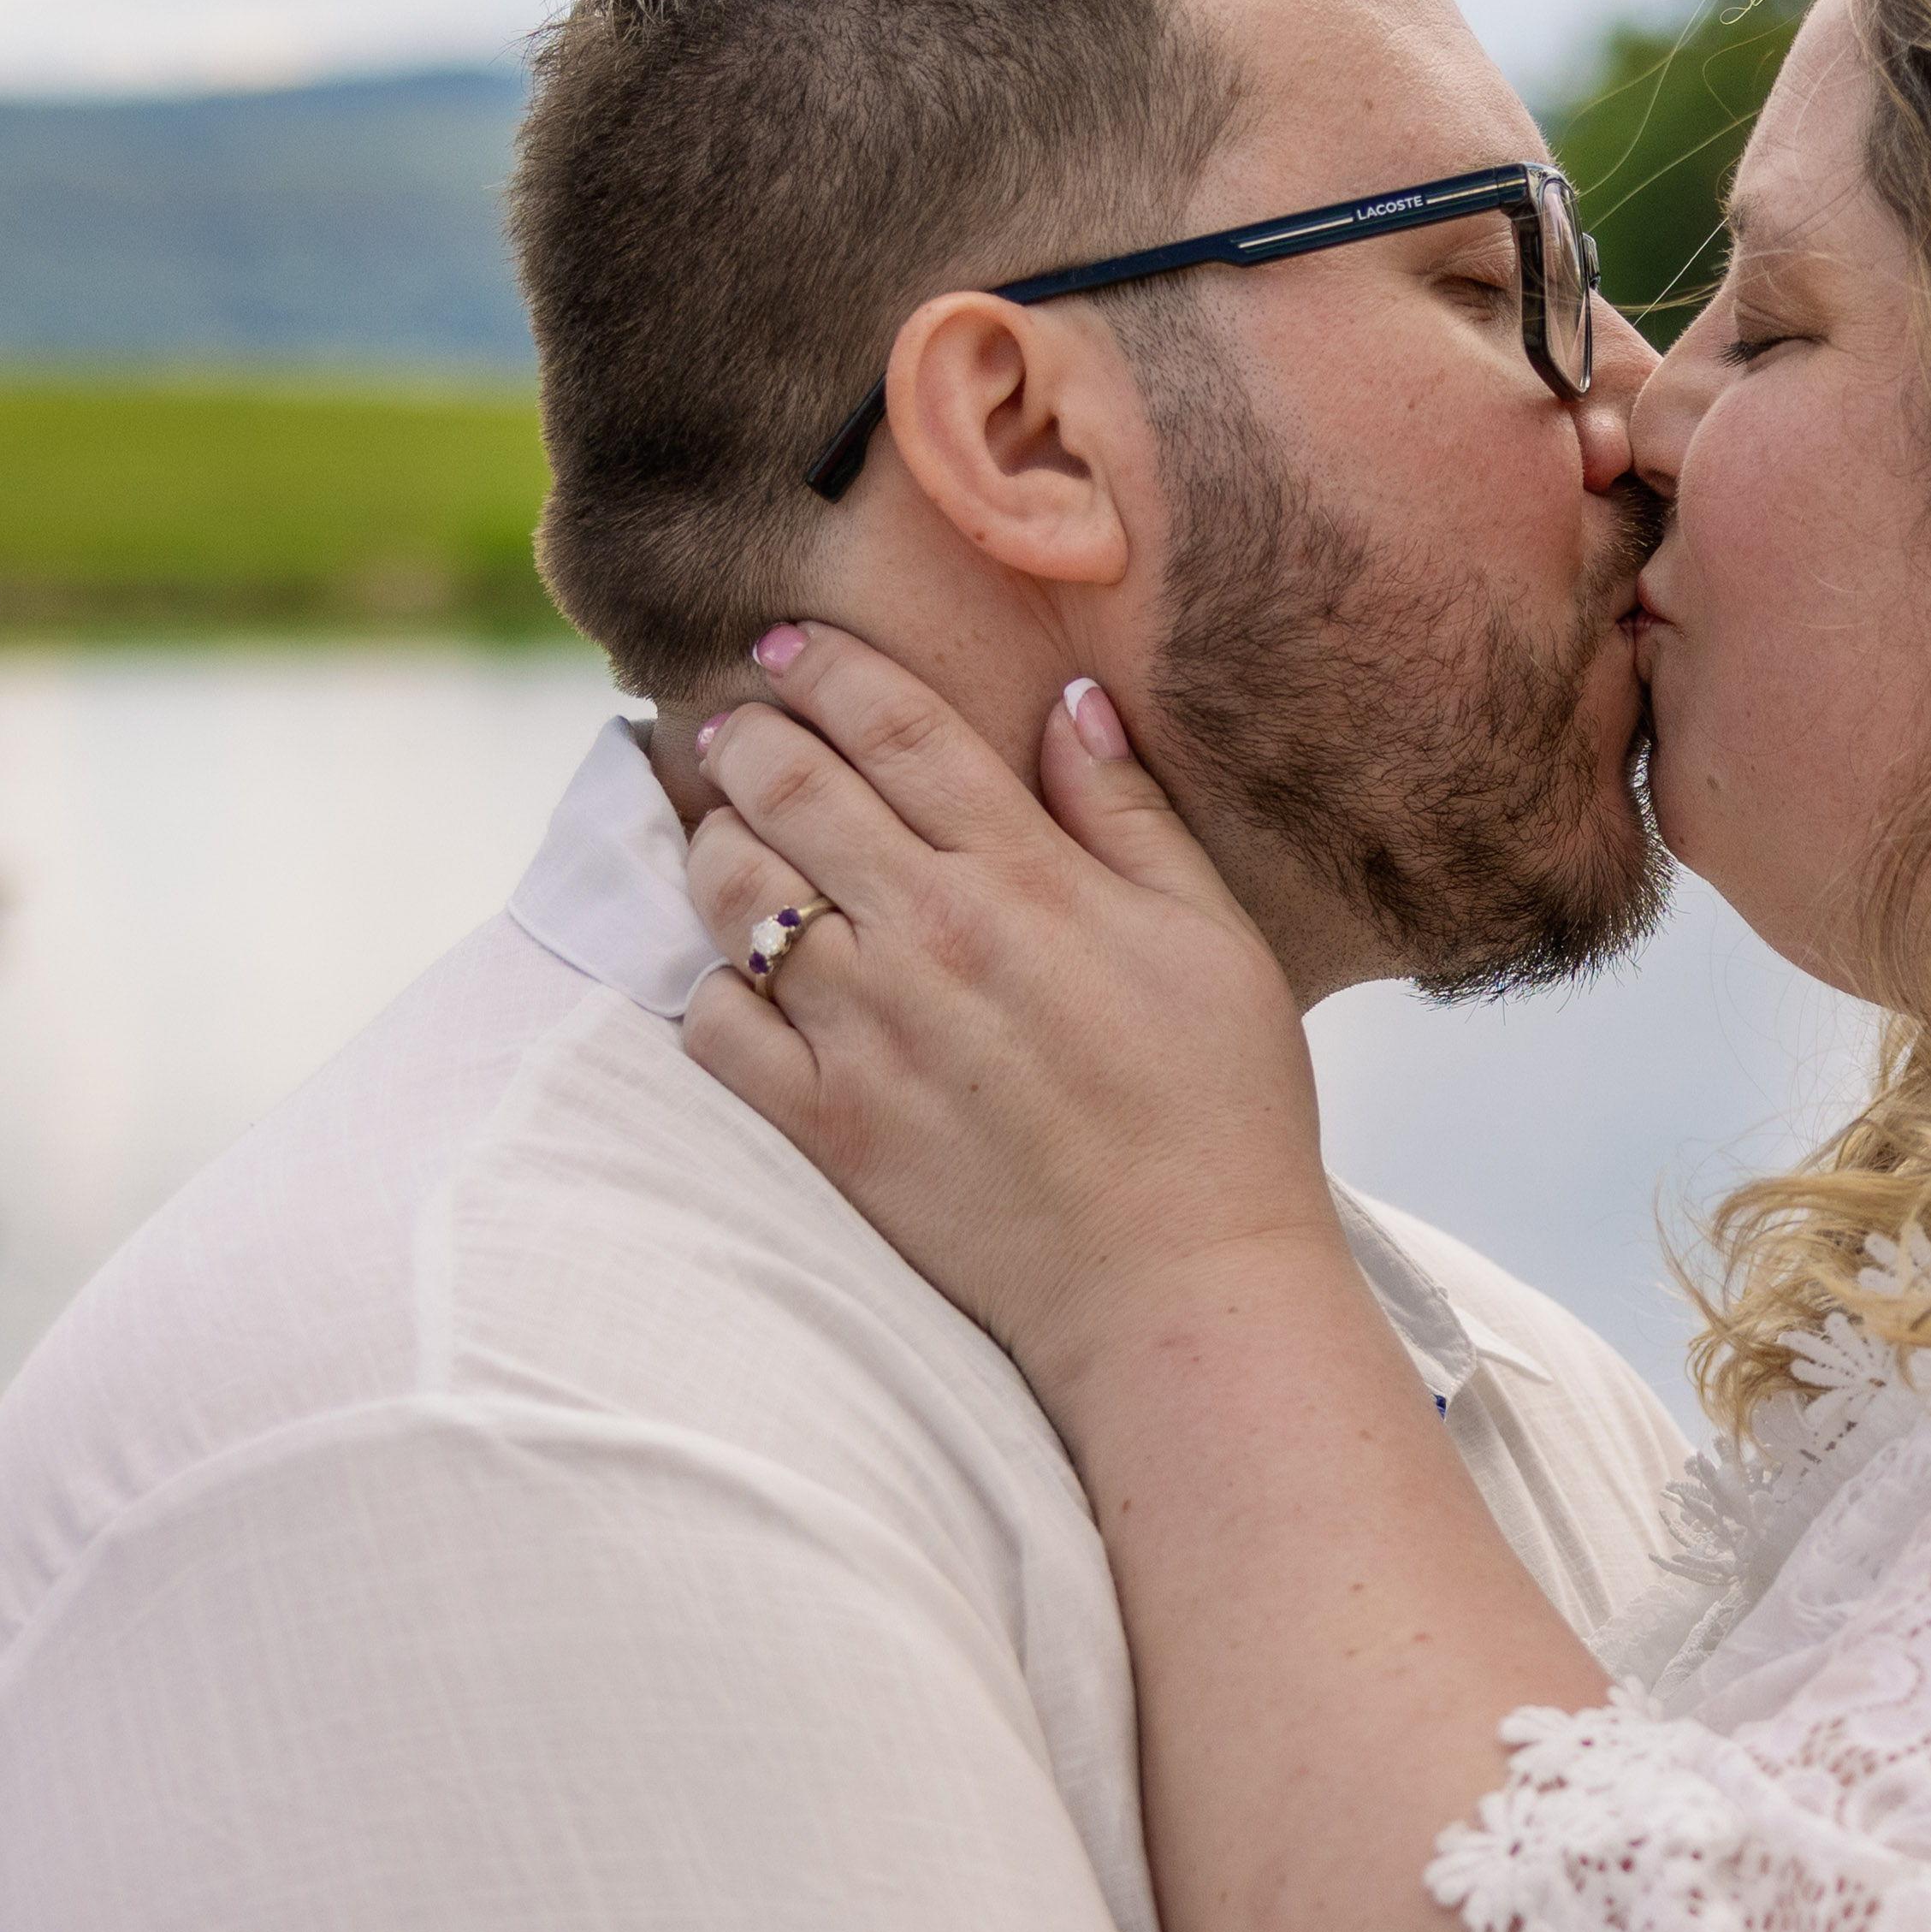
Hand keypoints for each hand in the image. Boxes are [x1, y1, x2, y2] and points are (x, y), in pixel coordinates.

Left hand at [681, 627, 1335, 1401]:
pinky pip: (716, 1030)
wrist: (1181, 1287)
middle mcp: (929, 940)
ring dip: (715, 843)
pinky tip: (737, 979)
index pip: (894, 727)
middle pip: (790, 788)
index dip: (826, 667)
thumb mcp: (1210, 938)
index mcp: (1026, 880)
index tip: (785, 644)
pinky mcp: (827, 1126)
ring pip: (734, 895)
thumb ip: (1129, 814)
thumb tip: (1066, 705)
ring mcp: (866, 1035)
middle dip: (744, 735)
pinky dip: (710, 990)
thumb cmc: (1220, 1110)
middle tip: (729, 724)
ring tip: (727, 833)